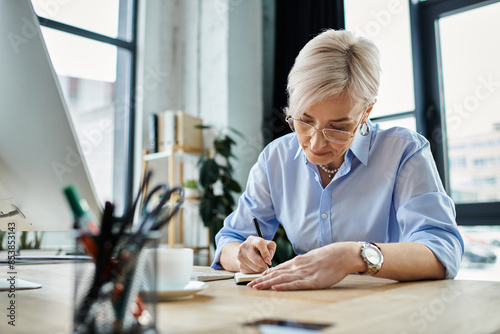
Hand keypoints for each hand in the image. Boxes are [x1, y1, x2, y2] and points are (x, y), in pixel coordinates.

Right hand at [237, 236, 275, 273]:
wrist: (245, 252)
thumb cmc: (259, 248)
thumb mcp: (267, 244)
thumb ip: (271, 248)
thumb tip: (269, 258)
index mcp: (252, 240)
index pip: (260, 244)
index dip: (266, 253)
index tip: (269, 260)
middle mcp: (244, 247)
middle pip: (257, 260)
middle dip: (264, 264)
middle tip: (266, 263)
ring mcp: (240, 257)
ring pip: (256, 268)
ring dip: (261, 268)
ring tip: (261, 264)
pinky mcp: (240, 266)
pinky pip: (252, 273)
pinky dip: (256, 271)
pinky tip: (255, 266)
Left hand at [247, 242, 363, 290]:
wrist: (342, 255)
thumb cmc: (328, 257)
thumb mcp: (311, 259)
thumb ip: (300, 264)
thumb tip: (291, 269)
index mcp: (297, 261)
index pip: (278, 269)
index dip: (265, 274)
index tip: (256, 278)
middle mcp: (297, 267)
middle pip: (276, 274)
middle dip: (261, 280)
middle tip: (250, 285)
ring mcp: (304, 273)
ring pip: (282, 279)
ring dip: (267, 283)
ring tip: (257, 287)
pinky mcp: (313, 281)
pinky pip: (296, 284)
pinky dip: (284, 286)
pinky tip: (275, 287)